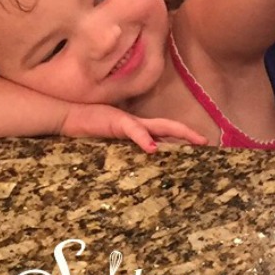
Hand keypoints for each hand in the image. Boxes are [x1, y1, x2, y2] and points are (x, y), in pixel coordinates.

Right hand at [59, 103, 209, 152]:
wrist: (69, 116)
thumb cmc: (88, 129)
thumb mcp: (110, 142)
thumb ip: (125, 148)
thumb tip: (140, 159)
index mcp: (137, 128)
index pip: (163, 132)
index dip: (181, 137)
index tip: (197, 144)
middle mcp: (137, 123)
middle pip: (168, 126)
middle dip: (187, 133)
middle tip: (205, 141)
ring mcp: (128, 121)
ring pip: (158, 125)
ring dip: (176, 133)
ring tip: (192, 140)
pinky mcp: (117, 122)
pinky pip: (134, 130)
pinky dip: (144, 138)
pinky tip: (153, 147)